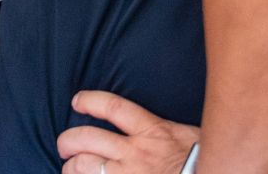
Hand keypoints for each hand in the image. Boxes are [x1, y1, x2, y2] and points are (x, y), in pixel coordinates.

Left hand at [58, 91, 198, 173]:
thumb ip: (166, 130)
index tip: (77, 101)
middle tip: (64, 145)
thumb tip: (160, 126)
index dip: (90, 101)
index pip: (112, 107)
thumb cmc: (204, 162)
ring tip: (69, 168)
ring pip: (87, 166)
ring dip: (72, 167)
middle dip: (69, 140)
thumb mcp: (188, 139)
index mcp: (152, 132)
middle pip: (89, 137)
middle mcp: (137, 153)